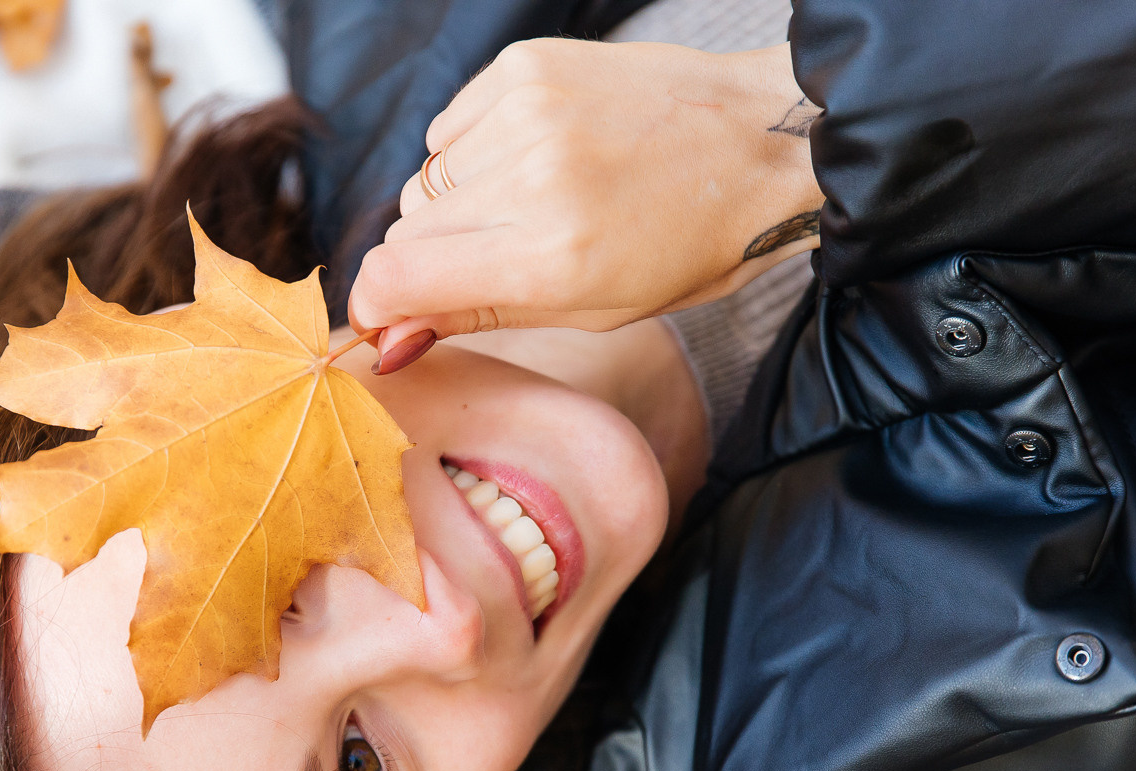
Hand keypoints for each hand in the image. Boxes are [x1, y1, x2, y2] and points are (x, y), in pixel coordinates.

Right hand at [349, 40, 823, 371]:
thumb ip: (478, 316)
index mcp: (549, 257)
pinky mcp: (526, 65)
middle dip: (432, 257)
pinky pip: (452, 126)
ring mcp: (526, 111)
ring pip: (427, 179)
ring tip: (532, 201)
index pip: (397, 276)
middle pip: (407, 229)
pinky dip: (476, 151)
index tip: (389, 315)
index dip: (377, 304)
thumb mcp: (592, 310)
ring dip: (460, 202)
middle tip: (500, 258)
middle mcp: (531, 178)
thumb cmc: (686, 244)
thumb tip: (390, 340)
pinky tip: (534, 156)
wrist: (757, 143)